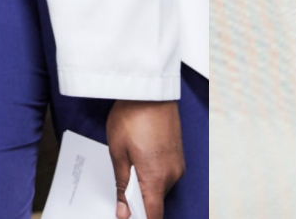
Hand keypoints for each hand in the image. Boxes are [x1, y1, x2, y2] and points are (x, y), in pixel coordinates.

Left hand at [104, 99, 182, 217]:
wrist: (150, 90)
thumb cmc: (132, 117)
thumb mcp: (118, 153)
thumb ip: (122, 186)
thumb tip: (123, 211)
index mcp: (156, 178)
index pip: (153, 215)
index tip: (126, 215)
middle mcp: (172, 175)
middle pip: (155, 201)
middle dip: (138, 199)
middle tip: (120, 185)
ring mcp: (177, 164)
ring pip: (159, 187)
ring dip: (144, 184)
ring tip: (129, 163)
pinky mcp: (178, 154)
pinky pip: (164, 173)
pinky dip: (151, 173)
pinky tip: (139, 157)